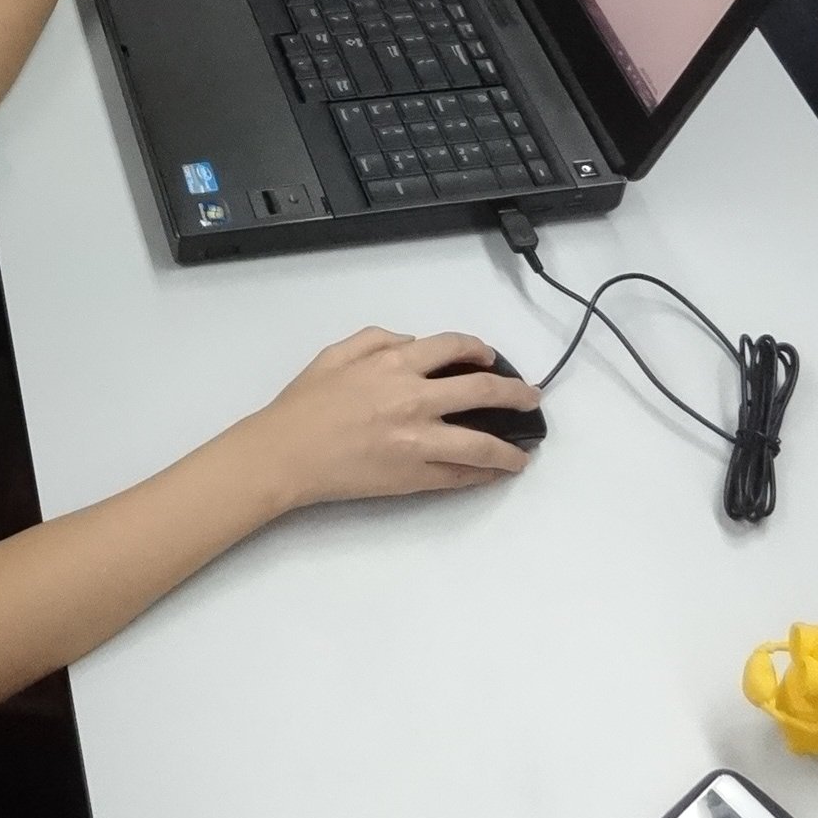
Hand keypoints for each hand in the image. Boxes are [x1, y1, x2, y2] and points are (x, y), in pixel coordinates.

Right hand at [256, 329, 539, 505]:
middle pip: (482, 393)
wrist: (287, 454)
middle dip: (515, 395)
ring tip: (524, 453)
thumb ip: (378, 340)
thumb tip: (412, 344)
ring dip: (509, 448)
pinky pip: (458, 476)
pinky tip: (493, 473)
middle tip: (531, 399)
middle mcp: (415, 401)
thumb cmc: (306, 403)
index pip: (454, 349)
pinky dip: (481, 475)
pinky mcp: (414, 477)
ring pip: (480, 444)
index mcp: (396, 366)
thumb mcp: (337, 353)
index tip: (492, 358)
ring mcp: (418, 443)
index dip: (480, 350)